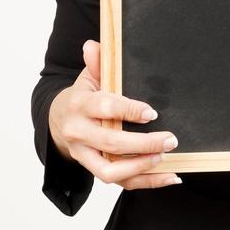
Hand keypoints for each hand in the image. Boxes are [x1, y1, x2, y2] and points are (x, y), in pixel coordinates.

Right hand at [49, 39, 182, 189]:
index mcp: (79, 106)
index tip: (151, 113)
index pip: (104, 108)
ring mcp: (85, 155)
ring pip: (110, 171)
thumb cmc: (82, 98)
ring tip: (164, 157)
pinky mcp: (95, 170)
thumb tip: (94, 45)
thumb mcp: (88, 78)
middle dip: (142, 143)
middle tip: (169, 138)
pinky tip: (171, 176)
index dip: (128, 111)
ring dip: (140, 167)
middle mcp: (79, 133)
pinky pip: (121, 184)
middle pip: (110, 143)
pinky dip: (147, 182)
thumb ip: (97, 64)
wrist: (58, 122)